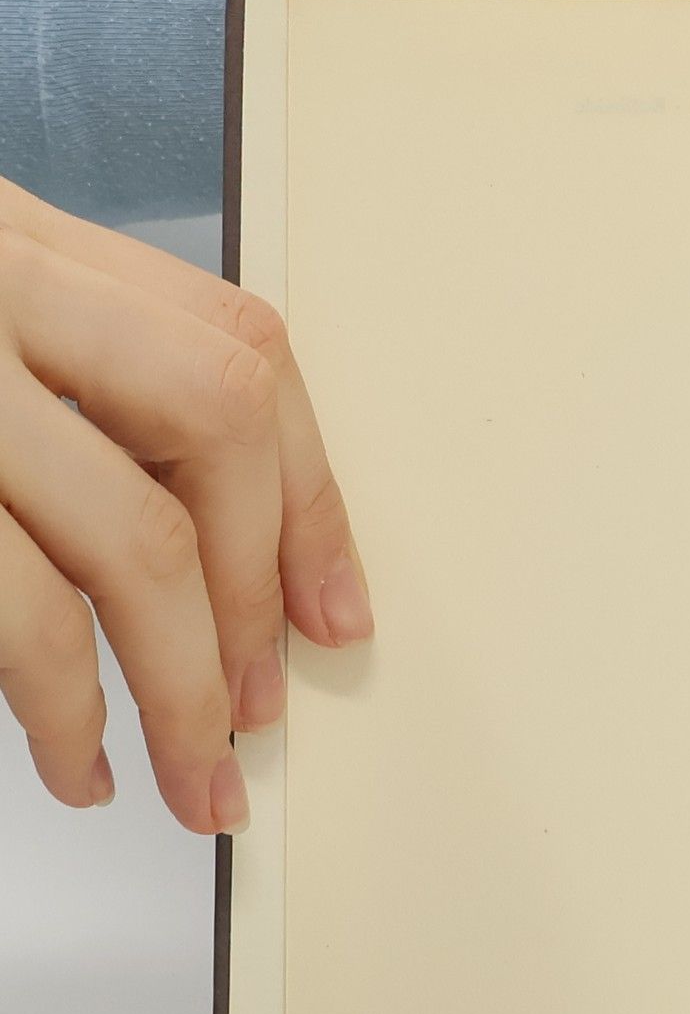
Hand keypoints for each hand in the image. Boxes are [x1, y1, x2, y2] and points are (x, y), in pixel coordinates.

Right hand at [0, 175, 371, 833]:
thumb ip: (56, 385)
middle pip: (213, 425)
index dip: (306, 493)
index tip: (333, 606)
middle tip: (258, 713)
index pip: (238, 352)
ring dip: (177, 681)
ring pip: (120, 533)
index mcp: (12, 239)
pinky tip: (69, 757)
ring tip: (186, 775)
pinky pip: (5, 597)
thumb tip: (218, 560)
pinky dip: (59, 698)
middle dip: (255, 590)